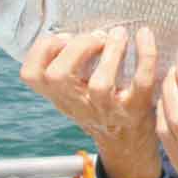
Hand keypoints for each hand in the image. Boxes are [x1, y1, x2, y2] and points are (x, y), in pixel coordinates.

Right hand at [20, 26, 161, 177]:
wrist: (127, 143)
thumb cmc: (100, 107)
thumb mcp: (73, 93)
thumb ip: (66, 70)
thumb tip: (71, 33)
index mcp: (60, 95)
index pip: (32, 75)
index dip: (43, 50)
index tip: (65, 37)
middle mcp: (79, 104)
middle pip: (59, 76)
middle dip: (77, 47)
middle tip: (97, 38)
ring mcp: (107, 109)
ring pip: (100, 85)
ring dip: (111, 52)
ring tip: (118, 34)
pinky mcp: (136, 108)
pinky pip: (141, 81)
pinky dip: (145, 55)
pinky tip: (144, 34)